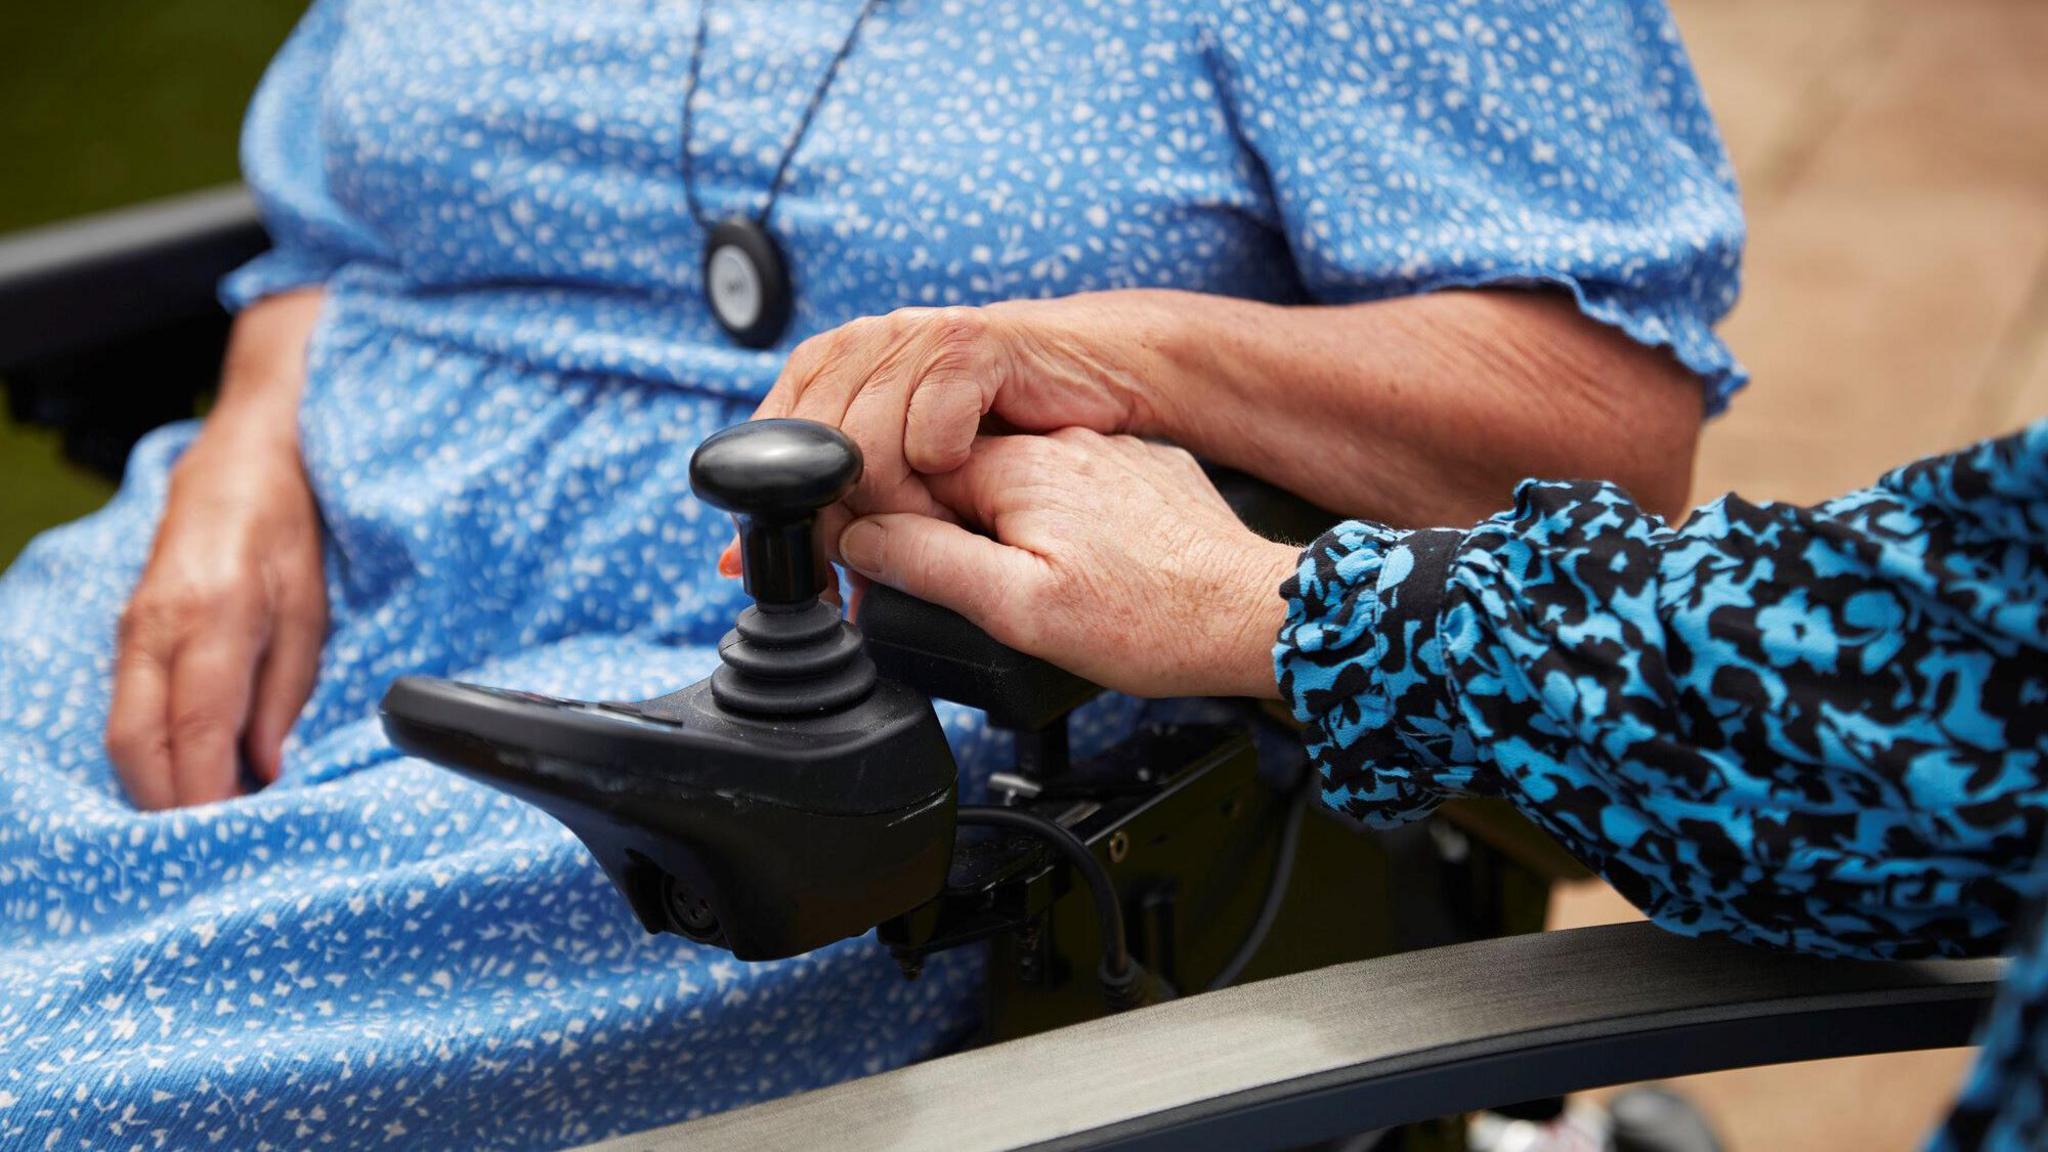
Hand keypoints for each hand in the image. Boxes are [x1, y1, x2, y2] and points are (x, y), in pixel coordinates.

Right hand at [106, 290, 327, 808]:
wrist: (244, 454)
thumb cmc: (289, 527)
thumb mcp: (313, 610)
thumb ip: (284, 694)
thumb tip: (266, 769)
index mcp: (214, 617)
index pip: (196, 732)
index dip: (206, 796)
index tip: (230, 840)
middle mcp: (158, 627)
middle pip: (138, 746)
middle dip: (170, 807)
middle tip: (214, 853)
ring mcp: (133, 629)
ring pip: (122, 735)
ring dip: (155, 787)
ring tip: (207, 824)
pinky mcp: (128, 631)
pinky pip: (126, 709)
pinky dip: (151, 754)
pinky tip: (189, 778)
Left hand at [720, 296, 1174, 575]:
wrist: (1084, 372)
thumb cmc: (990, 426)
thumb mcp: (892, 465)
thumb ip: (820, 505)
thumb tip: (737, 565)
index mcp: (822, 368)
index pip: (770, 456)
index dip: (790, 523)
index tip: (820, 574)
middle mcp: (857, 345)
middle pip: (814, 461)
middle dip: (850, 527)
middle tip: (888, 563)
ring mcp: (909, 337)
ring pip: (865, 452)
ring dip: (904, 508)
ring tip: (937, 524)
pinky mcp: (968, 344)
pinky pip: (929, 433)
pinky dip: (944, 471)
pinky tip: (965, 475)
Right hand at [835, 429, 1299, 698]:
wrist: (1254, 617)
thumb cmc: (1151, 622)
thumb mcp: (1021, 611)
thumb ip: (929, 565)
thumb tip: (858, 538)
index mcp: (1019, 467)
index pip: (912, 472)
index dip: (890, 525)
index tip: (892, 576)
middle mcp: (1062, 444)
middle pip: (958, 473)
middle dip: (941, 528)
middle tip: (962, 595)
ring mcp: (1106, 455)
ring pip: (1015, 480)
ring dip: (998, 526)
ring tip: (1026, 589)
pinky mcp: (1141, 474)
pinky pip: (1069, 487)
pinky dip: (1053, 522)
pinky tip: (1074, 568)